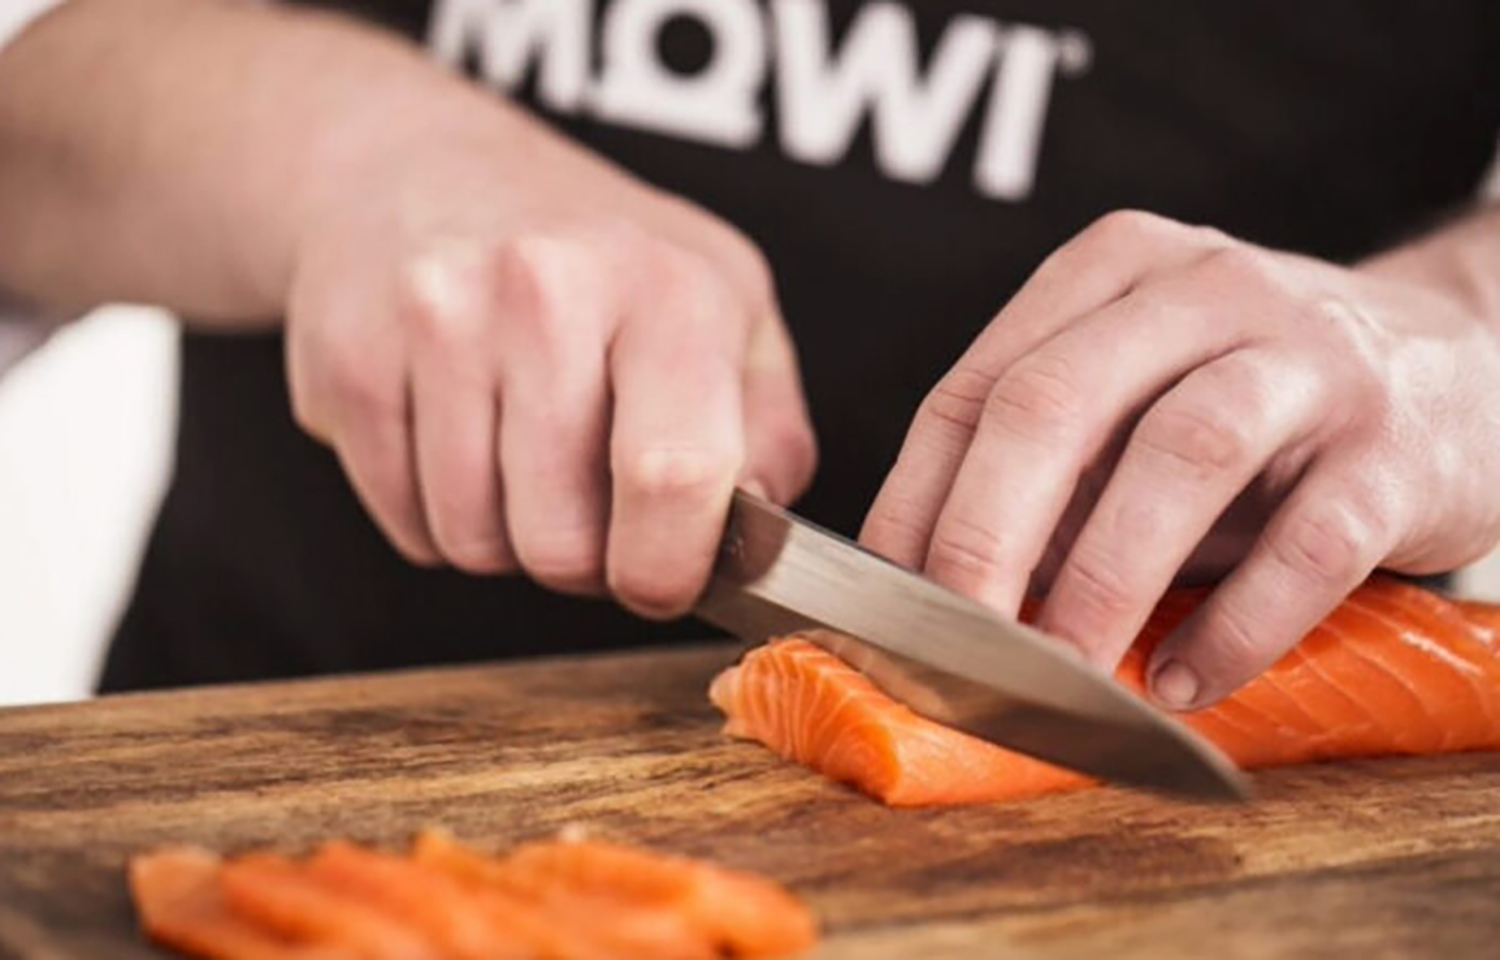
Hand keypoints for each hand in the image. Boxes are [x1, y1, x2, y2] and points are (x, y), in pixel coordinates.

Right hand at [285, 106, 815, 617]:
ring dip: (507, 537)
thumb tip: (756, 537)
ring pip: (474, 543)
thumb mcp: (730, 309)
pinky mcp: (349, 360)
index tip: (662, 577)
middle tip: (588, 503)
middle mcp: (545, 287)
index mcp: (668, 286)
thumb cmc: (600, 259)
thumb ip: (768, 432)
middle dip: (583, 558)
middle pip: (560, 540)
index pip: (673, 473)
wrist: (423, 168)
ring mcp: (435, 318)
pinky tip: (456, 438)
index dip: (669, 566)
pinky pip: (406, 524)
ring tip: (522, 457)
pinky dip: (437, 515)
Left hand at [861, 210, 1499, 707]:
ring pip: (1182, 455)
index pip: (974, 388)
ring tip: (1062, 673)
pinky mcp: (1399, 445)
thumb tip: (924, 592)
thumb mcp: (1134, 399)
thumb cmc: (1253, 401)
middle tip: (951, 645)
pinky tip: (1182, 680)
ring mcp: (1309, 358)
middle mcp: (1203, 288)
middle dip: (985, 538)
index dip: (916, 504)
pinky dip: (1235, 626)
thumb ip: (1044, 472)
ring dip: (1104, 582)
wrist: (1460, 362)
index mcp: (1112, 270)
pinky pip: (1307, 543)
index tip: (883, 604)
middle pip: (1055, 404)